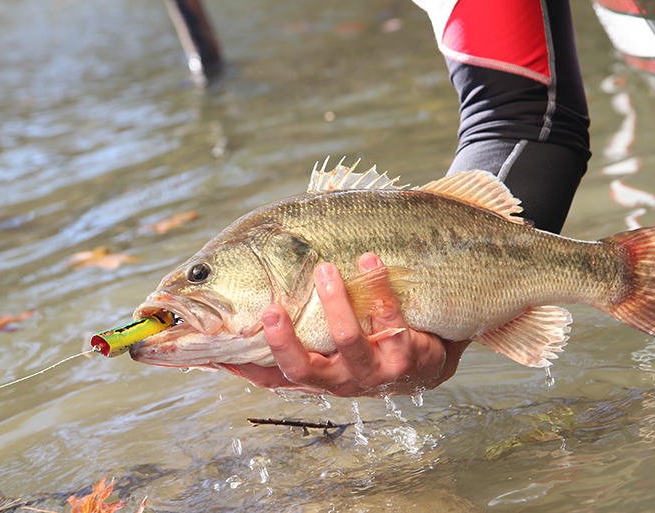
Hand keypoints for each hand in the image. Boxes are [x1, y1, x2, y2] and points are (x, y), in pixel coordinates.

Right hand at [229, 253, 469, 396]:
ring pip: (348, 341)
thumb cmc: (368, 342)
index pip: (274, 375)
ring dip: (335, 302)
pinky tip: (370, 262)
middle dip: (284, 340)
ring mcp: (374, 371)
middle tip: (272, 307)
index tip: (224, 335)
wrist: (430, 357)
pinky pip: (390, 322)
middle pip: (304, 367)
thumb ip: (296, 330)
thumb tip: (250, 302)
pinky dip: (379, 289)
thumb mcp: (330, 341)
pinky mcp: (406, 358)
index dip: (248, 362)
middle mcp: (340, 379)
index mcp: (316, 374)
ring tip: (325, 268)